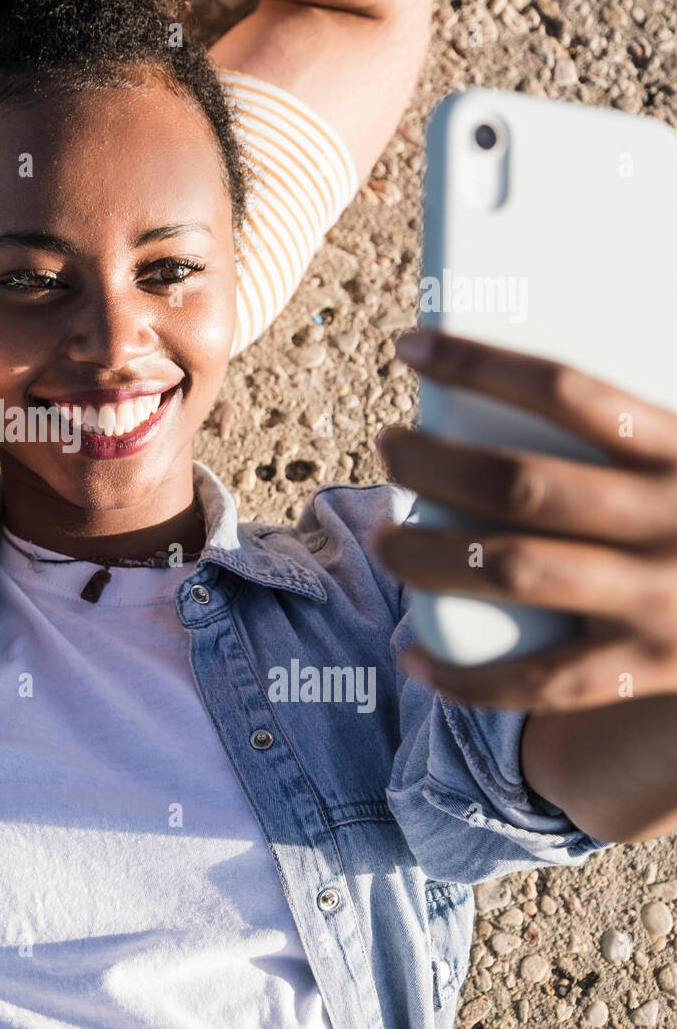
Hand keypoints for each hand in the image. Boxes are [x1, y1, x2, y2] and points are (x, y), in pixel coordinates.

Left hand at [374, 331, 676, 713]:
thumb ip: (632, 424)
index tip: (407, 346)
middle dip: (432, 463)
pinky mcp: (652, 668)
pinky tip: (412, 657)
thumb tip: (516, 390)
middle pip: (520, 484)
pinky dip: (466, 676)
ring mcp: (660, 599)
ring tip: (380, 538)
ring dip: (428, 555)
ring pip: (515, 572)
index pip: (564, 391)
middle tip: (386, 446)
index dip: (476, 365)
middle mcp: (670, 519)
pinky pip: (542, 682)